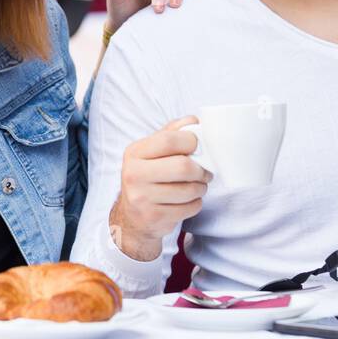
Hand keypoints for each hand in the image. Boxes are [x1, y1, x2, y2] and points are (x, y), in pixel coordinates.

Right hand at [110, 116, 211, 259]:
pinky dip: (196, 203)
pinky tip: (188, 201)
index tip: (198, 148)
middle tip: (204, 172)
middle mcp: (134, 174)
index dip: (192, 142)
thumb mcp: (152, 152)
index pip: (169, 140)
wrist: (132, 217)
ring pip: (189, 190)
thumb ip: (172, 133)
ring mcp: (142, 198)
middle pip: (183, 166)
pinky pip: (189, 208)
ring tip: (197, 186)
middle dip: (201, 170)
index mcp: (134, 152)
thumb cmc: (148, 178)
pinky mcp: (154, 217)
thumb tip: (195, 121)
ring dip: (201, 188)